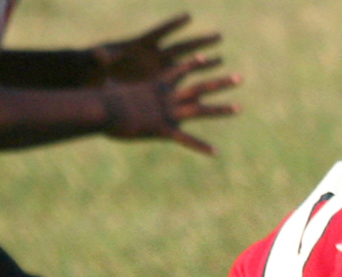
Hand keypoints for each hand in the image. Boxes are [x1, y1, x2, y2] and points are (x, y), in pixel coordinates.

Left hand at [92, 14, 221, 83]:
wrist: (93, 80)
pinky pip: (177, 81)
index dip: (173, 25)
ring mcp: (156, 69)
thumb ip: (100, 58)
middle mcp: (152, 56)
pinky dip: (188, 84)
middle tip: (218, 36)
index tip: (189, 16)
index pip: (160, 32)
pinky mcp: (156, 82)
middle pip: (180, 46)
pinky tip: (205, 88)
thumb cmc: (92, 68)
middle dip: (199, 41)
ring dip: (202, 62)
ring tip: (221, 60)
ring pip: (184, 64)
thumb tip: (97, 55)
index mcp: (139, 45)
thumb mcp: (95, 62)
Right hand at [101, 60, 240, 154]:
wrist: (101, 108)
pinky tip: (215, 153)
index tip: (205, 58)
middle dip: (221, 82)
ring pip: (200, 110)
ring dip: (221, 109)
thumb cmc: (101, 100)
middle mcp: (167, 97)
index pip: (178, 71)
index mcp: (155, 86)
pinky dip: (201, 147)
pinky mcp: (163, 129)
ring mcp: (168, 113)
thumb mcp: (109, 88)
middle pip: (200, 87)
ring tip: (240, 108)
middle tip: (240, 77)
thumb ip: (112, 83)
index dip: (191, 64)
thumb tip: (102, 77)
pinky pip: (186, 140)